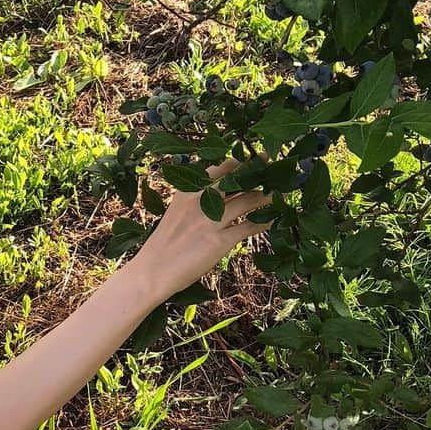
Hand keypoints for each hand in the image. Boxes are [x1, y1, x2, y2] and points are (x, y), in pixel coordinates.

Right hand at [129, 156, 272, 301]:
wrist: (153, 271)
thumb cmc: (163, 245)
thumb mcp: (175, 213)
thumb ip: (195, 201)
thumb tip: (220, 195)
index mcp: (187, 192)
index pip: (218, 169)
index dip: (238, 162)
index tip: (253, 158)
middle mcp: (200, 202)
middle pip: (236, 180)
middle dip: (257, 172)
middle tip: (272, 168)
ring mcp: (210, 221)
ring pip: (247, 201)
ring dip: (266, 196)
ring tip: (277, 194)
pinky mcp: (219, 241)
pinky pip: (248, 227)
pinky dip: (263, 222)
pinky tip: (272, 221)